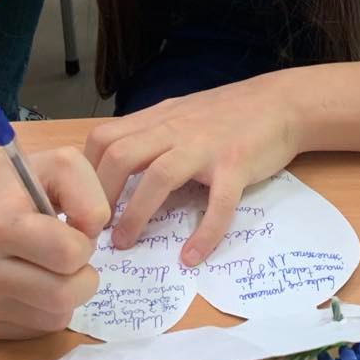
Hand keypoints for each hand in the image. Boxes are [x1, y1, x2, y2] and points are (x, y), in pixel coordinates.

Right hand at [0, 146, 110, 339]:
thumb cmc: (25, 186)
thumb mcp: (63, 167)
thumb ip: (88, 193)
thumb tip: (90, 235)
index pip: (68, 254)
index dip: (83, 241)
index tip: (72, 228)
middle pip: (63, 297)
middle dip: (82, 276)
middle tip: (70, 255)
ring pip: (53, 319)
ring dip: (66, 294)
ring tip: (49, 266)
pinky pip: (37, 332)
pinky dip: (46, 311)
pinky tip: (32, 283)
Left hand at [84, 75, 300, 268]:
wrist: (280, 103)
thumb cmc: (228, 114)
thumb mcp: (179, 114)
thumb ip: (150, 135)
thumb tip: (114, 167)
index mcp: (158, 120)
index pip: (104, 138)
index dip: (85, 173)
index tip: (80, 204)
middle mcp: (176, 130)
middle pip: (121, 155)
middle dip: (101, 196)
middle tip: (94, 230)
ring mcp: (206, 147)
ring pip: (159, 176)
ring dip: (136, 214)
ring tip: (125, 244)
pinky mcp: (236, 166)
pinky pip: (217, 203)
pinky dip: (204, 233)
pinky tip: (191, 257)